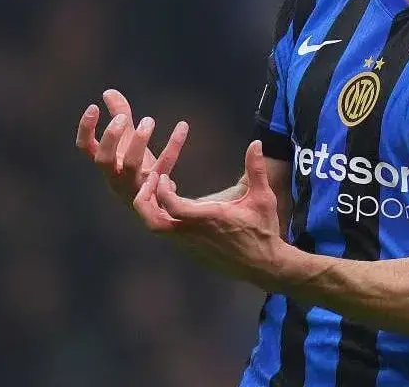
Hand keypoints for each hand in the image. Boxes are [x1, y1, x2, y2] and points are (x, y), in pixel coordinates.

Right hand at [75, 88, 187, 205]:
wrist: (157, 204)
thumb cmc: (136, 168)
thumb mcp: (127, 143)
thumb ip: (119, 116)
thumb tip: (108, 92)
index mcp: (106, 164)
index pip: (85, 147)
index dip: (86, 129)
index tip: (93, 107)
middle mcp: (115, 176)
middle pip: (104, 159)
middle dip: (111, 137)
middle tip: (123, 118)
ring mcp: (136, 184)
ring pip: (132, 165)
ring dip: (139, 141)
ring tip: (148, 120)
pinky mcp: (158, 187)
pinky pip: (165, 165)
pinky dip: (174, 145)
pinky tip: (183, 125)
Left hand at [134, 140, 283, 284]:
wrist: (264, 266)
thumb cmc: (263, 230)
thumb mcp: (263, 197)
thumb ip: (256, 169)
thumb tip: (256, 143)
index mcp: (208, 219)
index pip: (172, 205)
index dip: (161, 189)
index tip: (163, 175)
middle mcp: (194, 234)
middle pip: (153, 222)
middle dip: (144, 200)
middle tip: (151, 180)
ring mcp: (191, 245)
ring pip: (158, 229)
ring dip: (154, 208)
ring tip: (163, 189)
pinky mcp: (192, 251)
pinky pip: (169, 234)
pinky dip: (164, 217)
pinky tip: (175, 204)